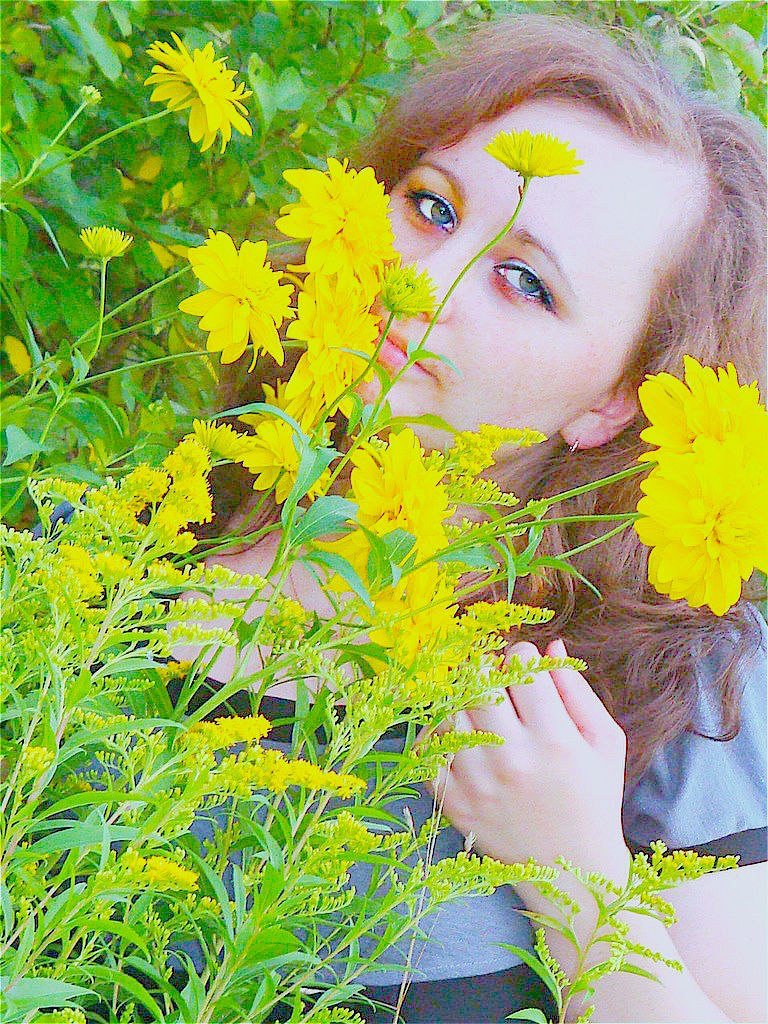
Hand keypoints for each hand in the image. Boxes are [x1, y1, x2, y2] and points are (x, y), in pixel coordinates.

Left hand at [424, 638, 630, 885]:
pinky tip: (459, 739)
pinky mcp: (454, 804)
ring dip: (464, 703)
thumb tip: (552, 646)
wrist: (572, 871)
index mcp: (555, 740)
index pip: (521, 665)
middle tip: (497, 685)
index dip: (523, 658)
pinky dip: (438, 736)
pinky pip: (428, 751)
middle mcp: (513, 759)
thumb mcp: (604, 743)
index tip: (527, 672)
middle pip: (478, 682)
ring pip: (451, 711)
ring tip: (482, 714)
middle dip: (488, 672)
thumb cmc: (593, 798)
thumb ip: (578, 691)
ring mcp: (478, 783)